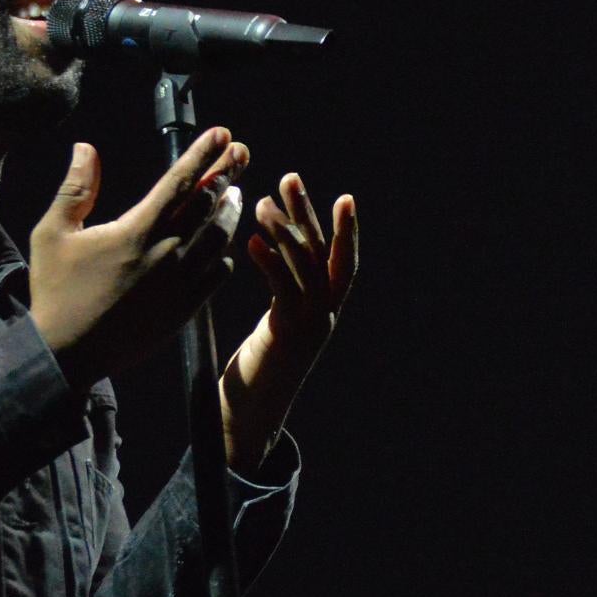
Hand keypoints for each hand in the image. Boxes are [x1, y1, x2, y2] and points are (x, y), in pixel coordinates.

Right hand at [29, 126, 248, 387]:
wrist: (67, 354)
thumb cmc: (55, 292)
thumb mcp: (52, 234)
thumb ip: (75, 189)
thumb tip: (85, 149)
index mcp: (136, 231)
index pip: (180, 182)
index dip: (204, 154)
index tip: (223, 133)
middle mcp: (165, 254)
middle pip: (208, 204)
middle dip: (226, 172)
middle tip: (240, 151)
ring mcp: (179, 284)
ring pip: (219, 237)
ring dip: (229, 210)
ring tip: (234, 192)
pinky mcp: (185, 310)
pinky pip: (217, 275)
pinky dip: (223, 254)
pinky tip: (221, 245)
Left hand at [222, 168, 358, 471]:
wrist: (250, 417)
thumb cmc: (255, 372)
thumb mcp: (276, 327)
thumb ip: (284, 294)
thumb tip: (268, 254)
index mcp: (325, 312)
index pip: (342, 262)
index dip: (346, 230)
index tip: (345, 198)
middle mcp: (325, 315)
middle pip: (322, 254)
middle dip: (307, 213)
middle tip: (291, 179)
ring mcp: (310, 325)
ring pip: (304, 267)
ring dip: (283, 230)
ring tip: (262, 202)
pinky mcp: (287, 334)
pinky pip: (282, 288)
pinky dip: (270, 261)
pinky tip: (253, 240)